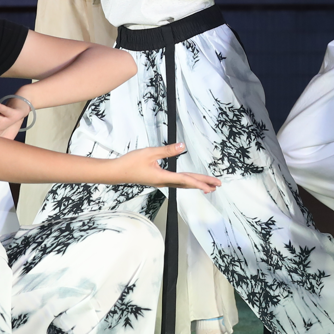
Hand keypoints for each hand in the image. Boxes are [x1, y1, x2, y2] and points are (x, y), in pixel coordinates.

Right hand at [106, 143, 220, 192]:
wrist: (117, 172)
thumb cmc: (130, 163)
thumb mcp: (150, 152)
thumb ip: (168, 150)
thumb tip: (182, 147)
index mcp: (163, 177)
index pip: (185, 180)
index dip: (199, 182)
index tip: (210, 185)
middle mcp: (164, 182)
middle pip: (187, 183)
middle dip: (203, 184)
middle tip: (217, 185)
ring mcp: (161, 181)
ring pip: (182, 183)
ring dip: (196, 184)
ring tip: (208, 186)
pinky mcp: (158, 179)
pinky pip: (176, 181)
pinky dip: (186, 181)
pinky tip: (189, 180)